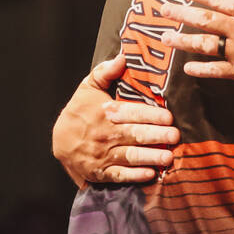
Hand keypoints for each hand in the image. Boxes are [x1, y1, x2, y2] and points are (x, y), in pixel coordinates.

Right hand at [52, 54, 179, 185]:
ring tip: (168, 156)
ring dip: (150, 156)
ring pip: (130, 156)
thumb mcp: (89, 87)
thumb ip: (106, 72)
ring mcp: (103, 154)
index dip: (151, 115)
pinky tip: (151, 174)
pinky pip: (119, 175)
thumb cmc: (79, 111)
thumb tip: (123, 56)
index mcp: (105, 111)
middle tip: (174, 135)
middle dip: (156, 135)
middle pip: (134, 134)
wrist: (59, 140)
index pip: (132, 112)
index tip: (169, 117)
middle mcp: (105, 134)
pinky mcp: (101, 172)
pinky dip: (135, 176)